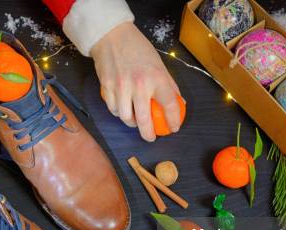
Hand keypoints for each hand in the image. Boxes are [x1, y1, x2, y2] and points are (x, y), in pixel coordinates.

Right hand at [91, 22, 180, 141]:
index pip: (169, 105)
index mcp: (156, 78)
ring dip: (132, 124)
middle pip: (144, 120)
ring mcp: (121, 87)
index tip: (174, 127)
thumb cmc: (138, 49)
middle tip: (150, 137)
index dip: (173, 120)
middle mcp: (139, 85)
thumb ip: (168, 84)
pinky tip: (123, 110)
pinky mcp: (107, 88)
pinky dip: (118, 113)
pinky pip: (113, 109)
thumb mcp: (159, 64)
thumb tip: (178, 102)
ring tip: (136, 122)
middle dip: (148, 134)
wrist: (112, 36)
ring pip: (126, 118)